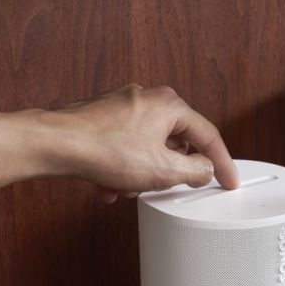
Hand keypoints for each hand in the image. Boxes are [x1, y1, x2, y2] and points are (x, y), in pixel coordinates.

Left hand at [52, 84, 238, 201]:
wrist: (56, 144)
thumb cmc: (104, 149)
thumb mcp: (162, 170)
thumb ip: (193, 171)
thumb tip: (203, 169)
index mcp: (170, 105)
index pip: (208, 136)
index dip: (222, 163)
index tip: (229, 180)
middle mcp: (147, 99)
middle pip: (174, 143)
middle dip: (165, 172)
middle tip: (161, 186)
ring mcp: (123, 107)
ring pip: (146, 149)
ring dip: (139, 174)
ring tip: (124, 186)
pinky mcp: (102, 119)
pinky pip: (123, 149)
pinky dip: (120, 169)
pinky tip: (108, 185)